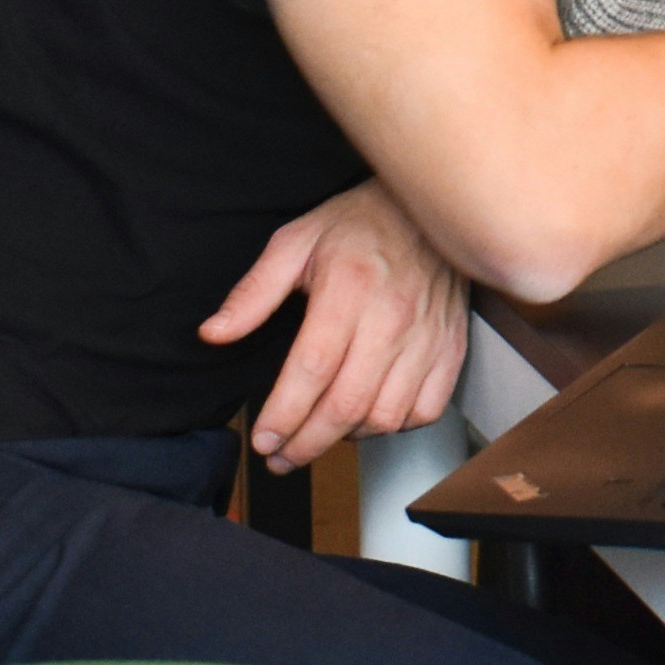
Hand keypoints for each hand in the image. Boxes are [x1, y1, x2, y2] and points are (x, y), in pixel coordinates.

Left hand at [204, 173, 469, 471]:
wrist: (429, 207)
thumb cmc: (358, 224)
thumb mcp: (295, 242)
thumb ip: (253, 292)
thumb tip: (214, 333)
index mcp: (349, 289)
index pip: (312, 370)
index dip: (284, 414)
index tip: (262, 438)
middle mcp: (393, 318)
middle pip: (346, 405)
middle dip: (306, 443)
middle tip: (279, 457)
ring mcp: (427, 337)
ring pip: (386, 416)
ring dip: (347, 438)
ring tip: (319, 435)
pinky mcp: (450, 348)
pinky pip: (425, 410)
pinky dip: (395, 427)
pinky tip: (368, 418)